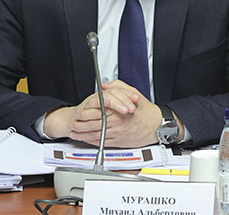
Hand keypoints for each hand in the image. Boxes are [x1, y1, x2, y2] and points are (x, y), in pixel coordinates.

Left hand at [44, 80, 161, 146]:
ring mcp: (117, 134)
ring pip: (96, 135)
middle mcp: (117, 124)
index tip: (79, 112)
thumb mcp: (134, 93)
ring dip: (83, 135)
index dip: (86, 113)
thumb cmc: (146, 111)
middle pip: (94, 125)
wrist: (155, 126)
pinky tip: (86, 139)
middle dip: (81, 126)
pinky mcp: (118, 142)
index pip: (98, 113)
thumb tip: (105, 86)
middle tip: (73, 124)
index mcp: (120, 112)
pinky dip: (92, 141)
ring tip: (75, 132)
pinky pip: (102, 143)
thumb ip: (118, 87)